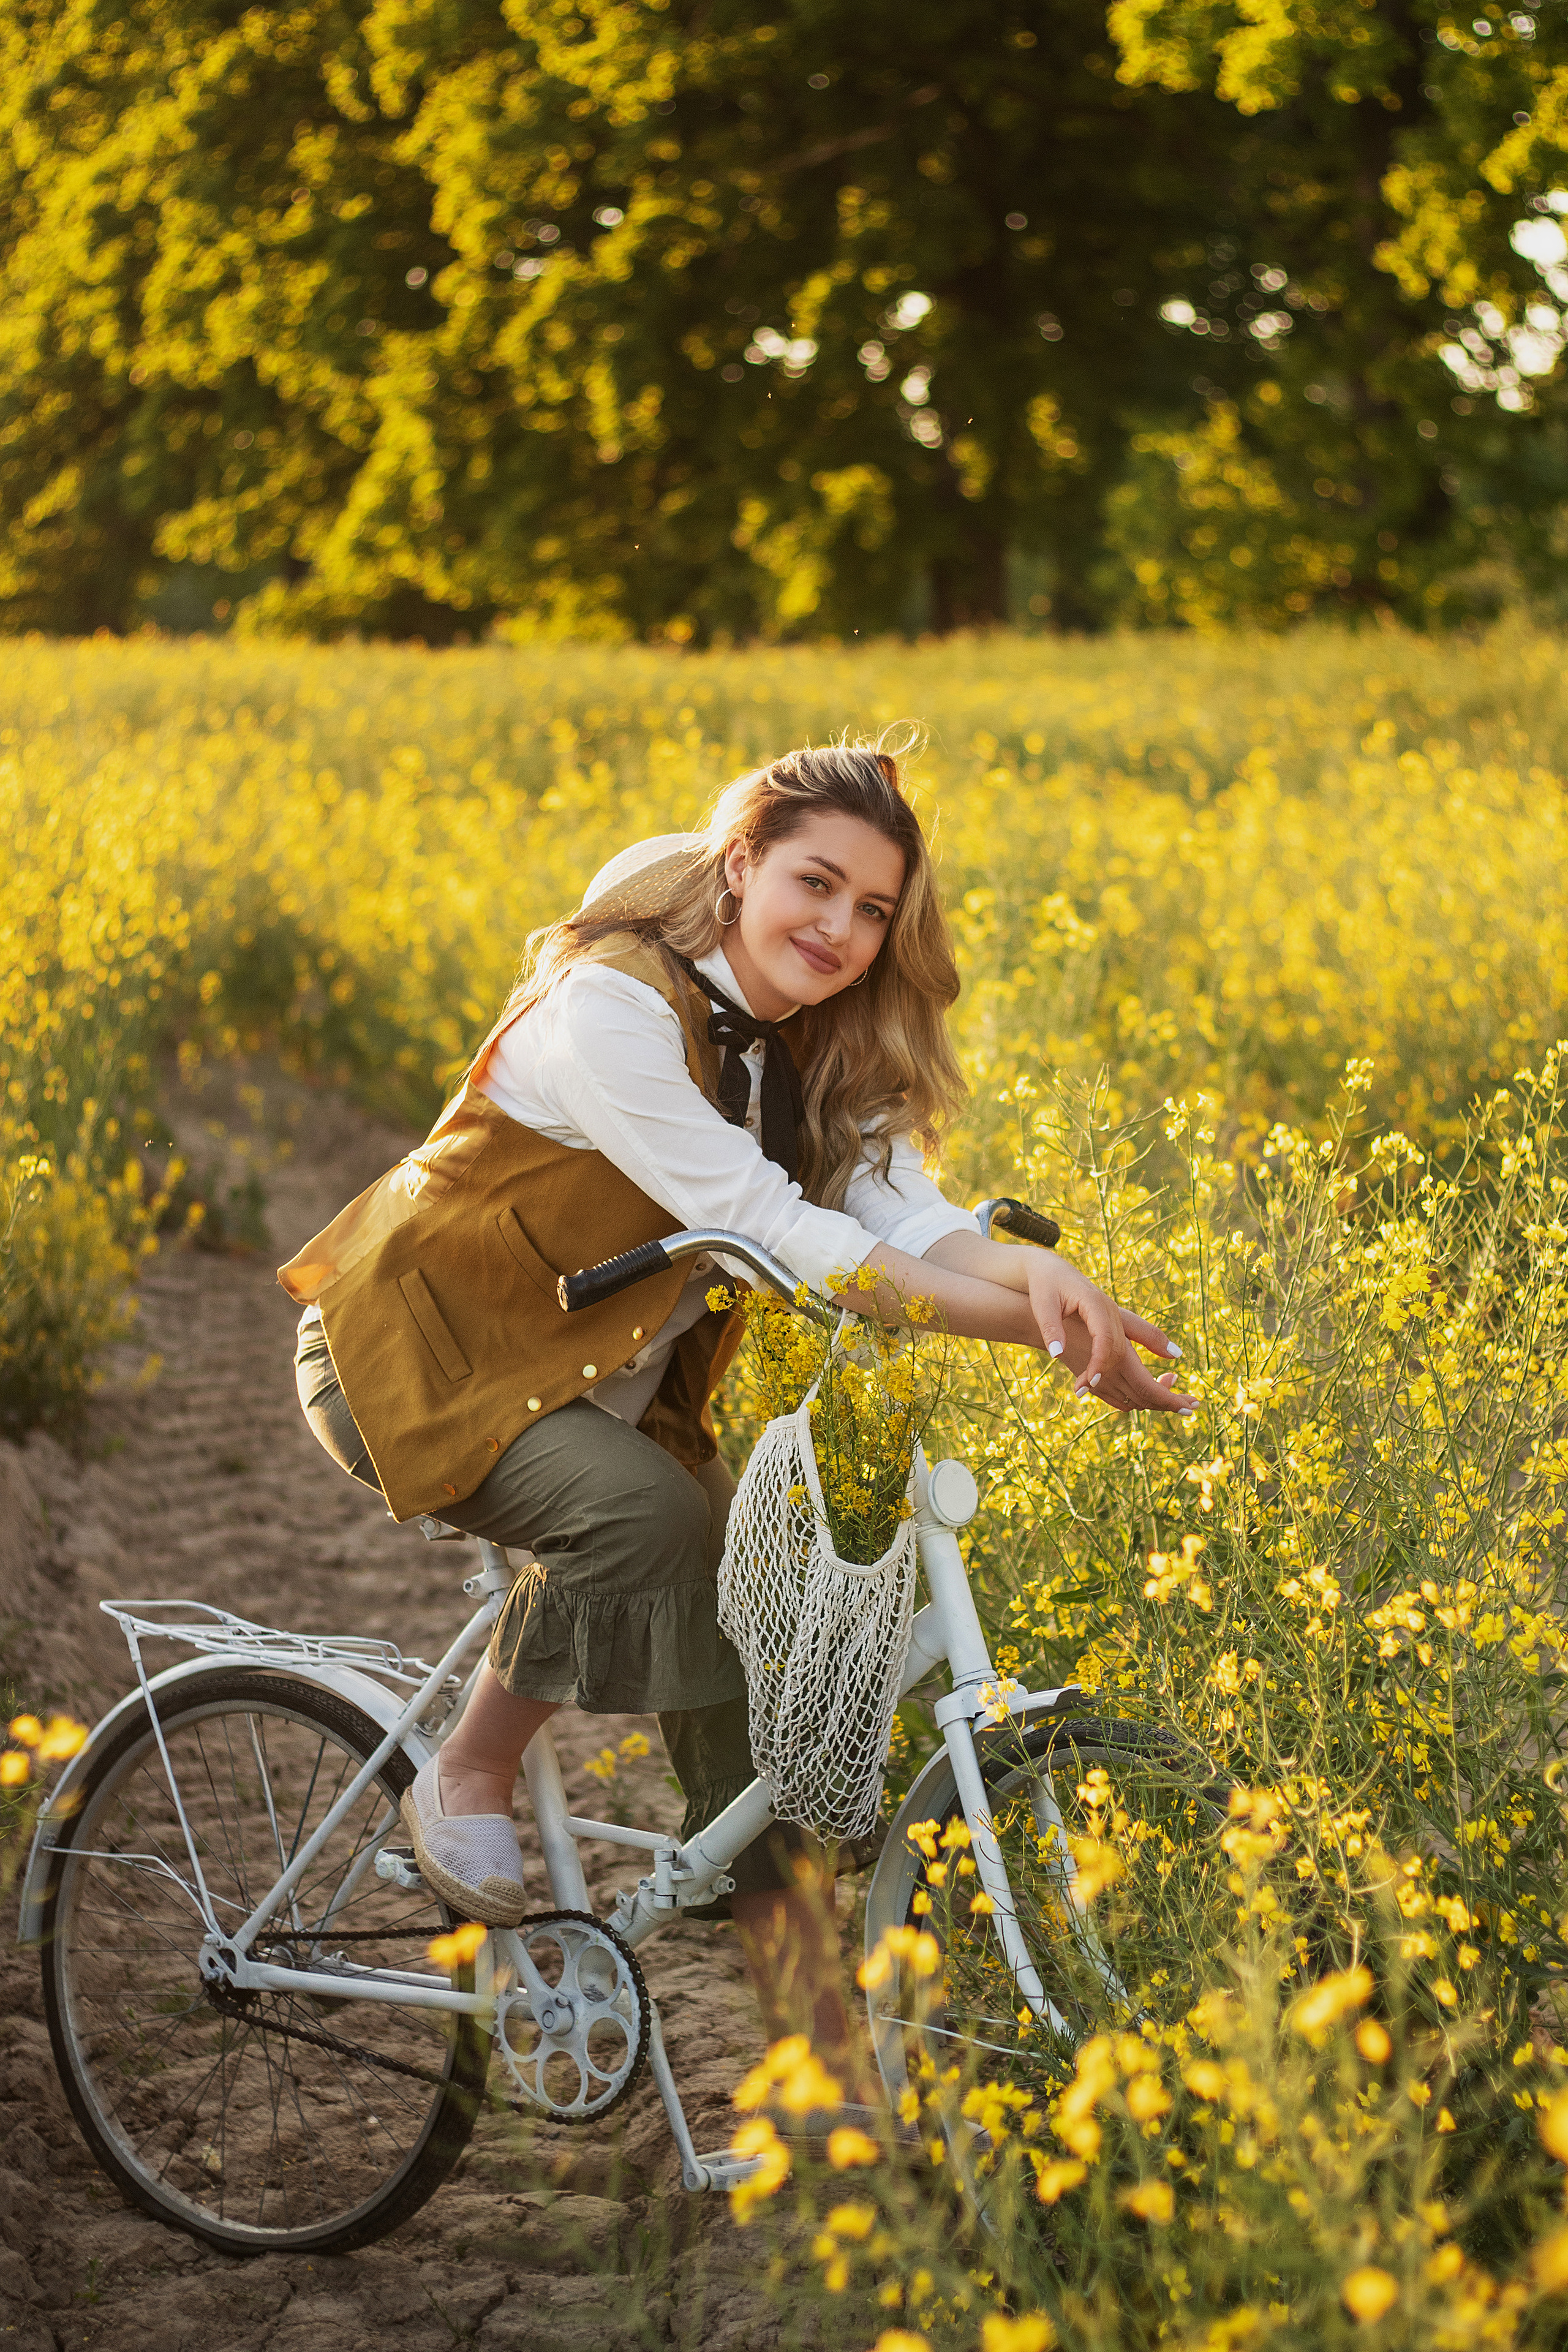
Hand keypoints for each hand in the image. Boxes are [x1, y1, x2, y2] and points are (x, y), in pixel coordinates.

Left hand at [1024, 1255, 1195, 1416]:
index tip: (1090, 1382)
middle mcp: (1110, 1309)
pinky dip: (1151, 1346)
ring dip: (1133, 1365)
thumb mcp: (1042, 1305)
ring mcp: (1114, 1314)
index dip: (1099, 1362)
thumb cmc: (1044, 1285)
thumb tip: (1057, 1354)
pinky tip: (1167, 1358)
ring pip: (1128, 1344)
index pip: (1104, 1337)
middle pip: (1120, 1345)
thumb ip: (1050, 1328)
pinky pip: (1135, 1335)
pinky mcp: (1112, 1319)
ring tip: (1140, 1391)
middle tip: (1093, 1392)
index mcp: (1094, 1302)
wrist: (1050, 1268)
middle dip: (1111, 1371)